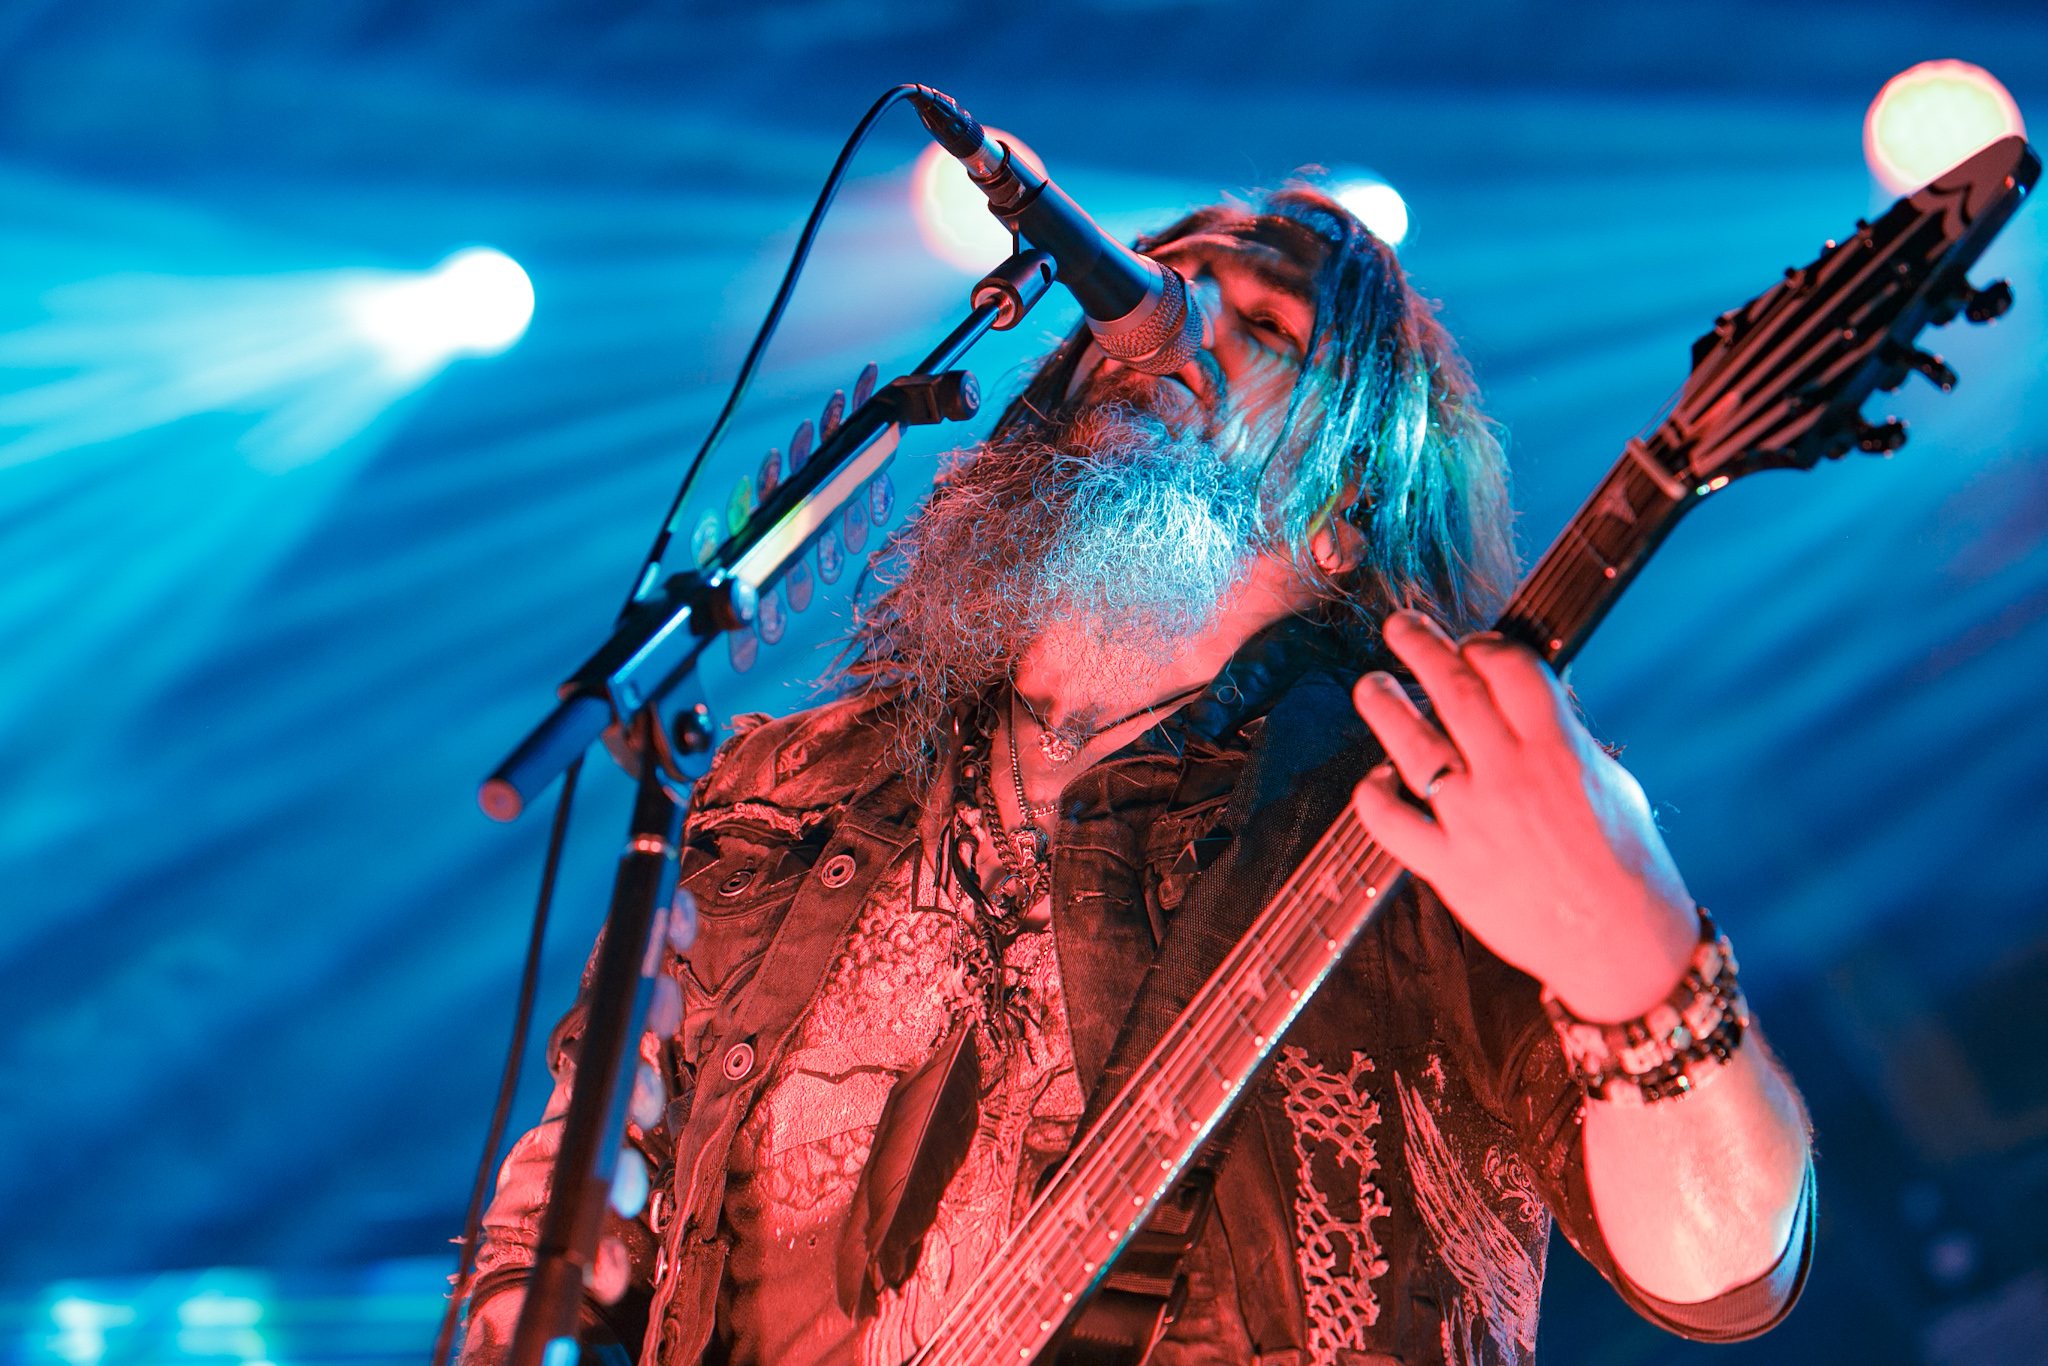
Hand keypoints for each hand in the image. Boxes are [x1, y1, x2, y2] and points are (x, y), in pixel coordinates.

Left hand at [1350, 611, 1698, 1021]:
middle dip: (1418, 646)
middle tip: (1400, 625)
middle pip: (1451, 688)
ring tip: (1372, 686)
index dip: (1482, 645)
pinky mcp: (1450, 867)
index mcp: (1558, 749)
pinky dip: (1374, 794)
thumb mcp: (1610, 781)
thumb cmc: (1625, 860)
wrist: (1621, 945)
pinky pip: (1390, 822)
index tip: (1470, 644)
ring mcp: (1475, 821)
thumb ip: (1564, 737)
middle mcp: (1511, 775)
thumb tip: (1527, 694)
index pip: (1508, 666)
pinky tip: (1378, 779)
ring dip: (1383, 704)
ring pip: (1410, 744)